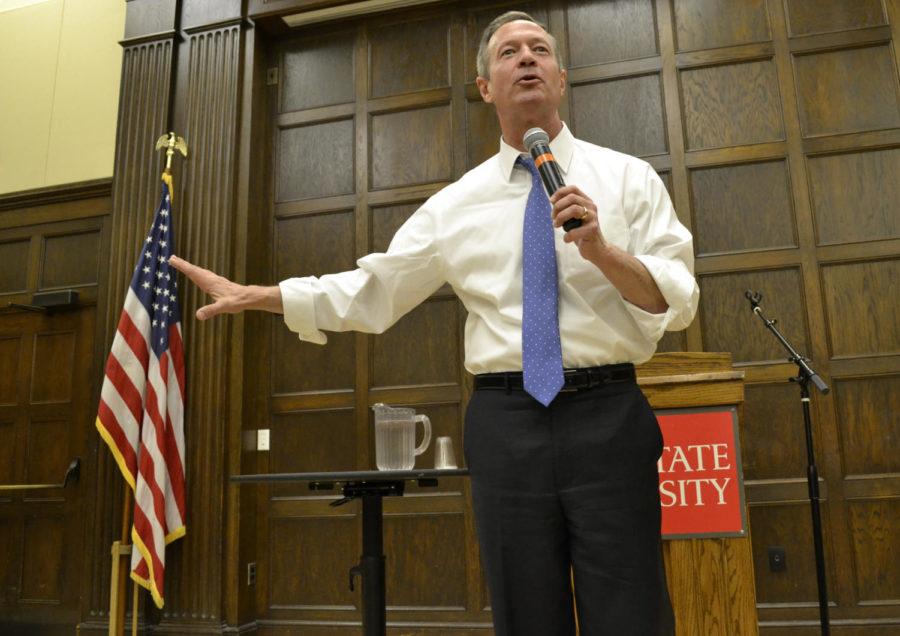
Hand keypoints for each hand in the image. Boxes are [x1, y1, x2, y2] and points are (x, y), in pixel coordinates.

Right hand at [168, 255, 282, 319]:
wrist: (248, 297)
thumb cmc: (236, 302)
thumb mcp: (223, 307)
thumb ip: (211, 310)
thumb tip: (198, 316)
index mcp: (209, 283)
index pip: (193, 272)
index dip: (182, 266)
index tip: (172, 259)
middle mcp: (211, 279)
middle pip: (194, 269)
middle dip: (183, 264)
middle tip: (172, 258)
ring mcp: (215, 280)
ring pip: (200, 271)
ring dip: (189, 267)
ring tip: (181, 263)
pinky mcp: (218, 282)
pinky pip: (204, 275)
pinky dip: (197, 271)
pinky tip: (198, 274)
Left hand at [550, 185, 607, 260]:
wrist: (596, 248)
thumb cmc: (582, 232)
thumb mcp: (574, 217)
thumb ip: (566, 208)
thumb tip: (553, 201)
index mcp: (586, 202)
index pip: (573, 189)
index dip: (560, 193)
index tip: (551, 201)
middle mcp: (591, 207)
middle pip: (571, 198)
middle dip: (558, 207)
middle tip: (554, 218)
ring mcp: (593, 217)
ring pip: (574, 209)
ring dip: (561, 217)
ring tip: (557, 225)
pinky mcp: (592, 229)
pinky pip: (575, 230)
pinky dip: (567, 235)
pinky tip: (567, 239)